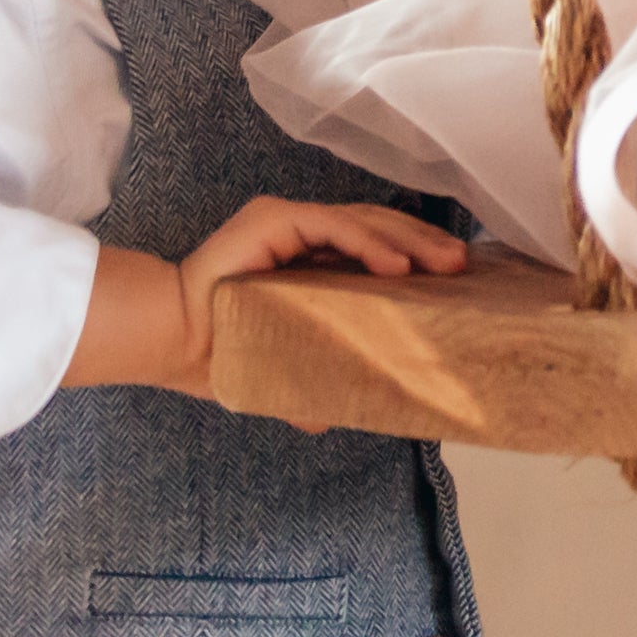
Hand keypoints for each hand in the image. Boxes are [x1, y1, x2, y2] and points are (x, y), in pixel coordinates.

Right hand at [171, 196, 465, 399]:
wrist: (174, 341)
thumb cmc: (221, 351)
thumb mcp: (280, 364)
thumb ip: (305, 382)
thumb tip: (331, 416)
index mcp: (308, 259)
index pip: (373, 246)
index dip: (414, 256)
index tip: (452, 278)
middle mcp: (303, 232)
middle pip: (378, 228)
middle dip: (423, 245)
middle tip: (462, 267)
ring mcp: (289, 220)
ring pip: (363, 221)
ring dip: (408, 243)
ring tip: (444, 266)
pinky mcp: (274, 219)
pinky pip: (332, 227)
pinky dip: (368, 245)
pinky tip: (398, 269)